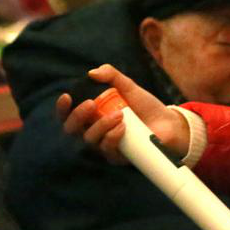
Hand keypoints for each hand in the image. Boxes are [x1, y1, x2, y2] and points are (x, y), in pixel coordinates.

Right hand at [58, 64, 189, 164]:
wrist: (167, 122)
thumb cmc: (144, 106)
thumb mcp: (128, 86)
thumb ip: (111, 76)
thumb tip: (92, 72)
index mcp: (92, 116)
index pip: (68, 115)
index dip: (62, 108)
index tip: (66, 96)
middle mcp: (94, 132)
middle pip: (72, 130)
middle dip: (77, 116)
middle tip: (91, 104)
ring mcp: (105, 145)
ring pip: (89, 139)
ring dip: (101, 125)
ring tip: (119, 115)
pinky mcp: (118, 157)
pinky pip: (106, 150)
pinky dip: (112, 137)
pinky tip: (122, 127)